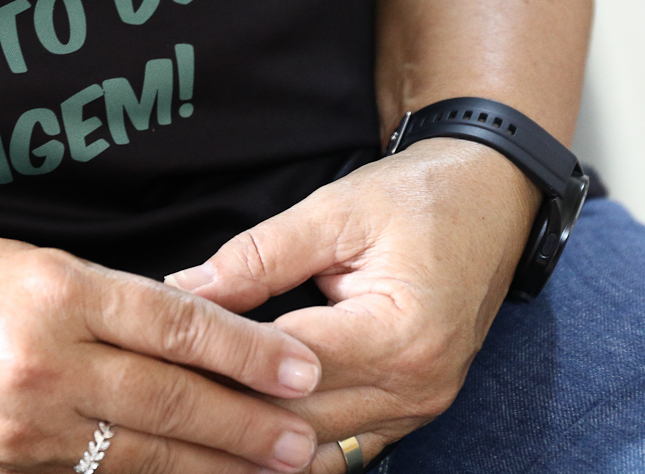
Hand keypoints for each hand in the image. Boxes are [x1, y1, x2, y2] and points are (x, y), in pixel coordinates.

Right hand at [0, 237, 325, 473]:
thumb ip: (101, 300)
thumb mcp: (22, 262)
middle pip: (172, 399)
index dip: (248, 351)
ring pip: (142, 455)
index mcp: (57, 289)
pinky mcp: (2, 473)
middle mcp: (46, 359)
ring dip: (213, 467)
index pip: (177, 322)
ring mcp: (24, 427)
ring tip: (267, 472)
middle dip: (249, 425)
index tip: (298, 368)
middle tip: (305, 440)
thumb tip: (183, 333)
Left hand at [164, 140, 536, 471]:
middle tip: (153, 387)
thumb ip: (256, 257)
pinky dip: (288, 442)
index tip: (155, 349)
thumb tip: (180, 290)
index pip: (285, 366)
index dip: (216, 359)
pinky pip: (340, 447)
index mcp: (399, 335)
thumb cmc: (417, 198)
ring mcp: (419, 410)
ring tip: (183, 411)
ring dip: (251, 435)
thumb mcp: (333, 211)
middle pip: (296, 420)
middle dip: (222, 404)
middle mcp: (416, 388)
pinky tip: (236, 430)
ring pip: (315, 447)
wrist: (491, 200)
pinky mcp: (412, 414)